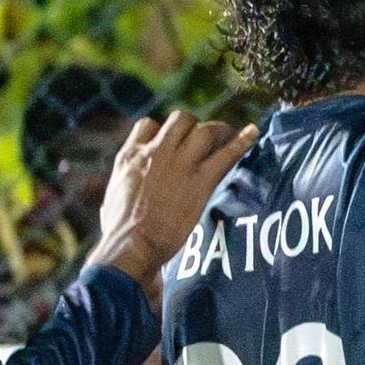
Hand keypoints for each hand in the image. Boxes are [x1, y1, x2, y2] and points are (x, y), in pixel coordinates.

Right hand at [91, 113, 254, 280]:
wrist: (133, 244)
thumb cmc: (119, 231)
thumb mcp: (111, 199)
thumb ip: (121, 186)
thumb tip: (119, 195)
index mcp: (131, 156)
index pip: (148, 125)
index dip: (162, 130)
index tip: (171, 140)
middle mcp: (156, 152)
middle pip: (180, 120)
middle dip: (193, 125)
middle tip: (203, 137)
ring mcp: (180, 164)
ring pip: (204, 130)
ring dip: (218, 131)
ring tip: (227, 135)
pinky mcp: (199, 181)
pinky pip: (225, 154)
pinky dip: (242, 141)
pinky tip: (253, 132)